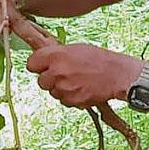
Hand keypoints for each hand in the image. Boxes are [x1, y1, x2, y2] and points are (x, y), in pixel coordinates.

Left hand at [27, 44, 142, 108]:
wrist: (117, 74)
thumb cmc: (98, 59)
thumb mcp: (75, 48)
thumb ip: (57, 54)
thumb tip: (43, 58)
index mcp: (56, 55)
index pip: (31, 64)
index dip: (38, 65)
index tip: (43, 66)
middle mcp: (57, 72)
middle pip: (40, 82)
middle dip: (49, 79)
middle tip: (63, 74)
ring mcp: (64, 88)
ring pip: (52, 92)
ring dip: (60, 89)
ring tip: (76, 81)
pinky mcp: (72, 100)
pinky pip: (64, 101)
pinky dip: (70, 97)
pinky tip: (81, 88)